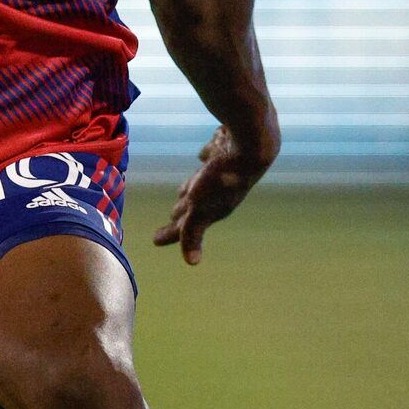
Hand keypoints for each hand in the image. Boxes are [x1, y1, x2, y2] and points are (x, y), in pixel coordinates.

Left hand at [153, 125, 275, 264]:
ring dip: (191, 188)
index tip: (155, 240)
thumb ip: (193, 233)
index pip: (187, 226)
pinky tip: (203, 155)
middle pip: (195, 205)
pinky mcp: (227, 149)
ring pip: (202, 182)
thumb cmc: (223, 180)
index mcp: (212, 208)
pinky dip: (206, 157)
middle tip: (171, 217)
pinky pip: (213, 155)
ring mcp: (223, 170)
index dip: (171, 234)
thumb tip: (192, 263)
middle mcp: (220, 191)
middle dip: (182, 212)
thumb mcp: (201, 209)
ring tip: (183, 192)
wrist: (252, 145)